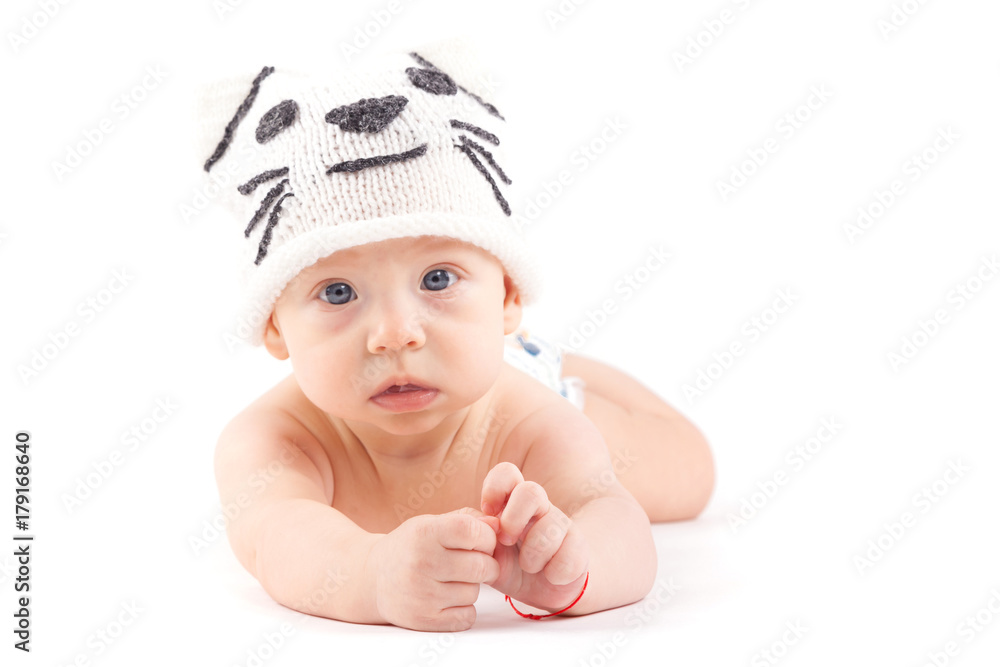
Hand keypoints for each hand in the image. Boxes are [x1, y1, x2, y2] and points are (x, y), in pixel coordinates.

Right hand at [367, 508, 499, 630]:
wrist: (374, 578)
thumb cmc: (412, 546)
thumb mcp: (432, 523)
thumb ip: (469, 519)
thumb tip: (498, 525)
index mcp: (424, 533)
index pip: (473, 531)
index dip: (486, 537)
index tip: (480, 541)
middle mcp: (421, 563)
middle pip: (482, 566)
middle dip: (485, 564)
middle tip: (473, 563)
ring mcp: (422, 594)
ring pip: (475, 592)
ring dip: (471, 587)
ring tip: (451, 580)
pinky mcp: (425, 620)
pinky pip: (467, 616)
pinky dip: (464, 609)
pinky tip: (447, 598)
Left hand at [480, 462, 588, 611]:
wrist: (543, 589)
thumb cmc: (511, 565)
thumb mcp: (488, 553)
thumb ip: (478, 538)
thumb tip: (479, 525)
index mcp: (514, 503)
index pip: (507, 473)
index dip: (495, 488)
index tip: (488, 513)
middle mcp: (539, 508)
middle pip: (531, 491)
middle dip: (514, 519)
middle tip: (506, 541)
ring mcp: (561, 525)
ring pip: (550, 527)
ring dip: (533, 555)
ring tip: (528, 567)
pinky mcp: (579, 547)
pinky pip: (569, 555)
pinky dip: (555, 572)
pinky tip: (550, 576)